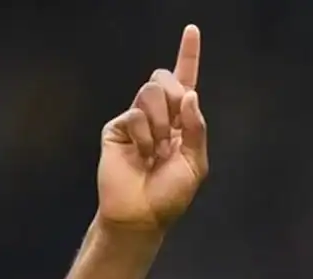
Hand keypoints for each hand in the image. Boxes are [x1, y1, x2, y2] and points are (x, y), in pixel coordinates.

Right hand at [96, 25, 207, 231]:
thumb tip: (190, 94)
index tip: (192, 30)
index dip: (189, 55)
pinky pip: (135, 114)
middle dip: (173, 99)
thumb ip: (196, 128)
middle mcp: (159, 115)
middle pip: (165, 78)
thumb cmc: (170, 193)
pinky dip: (145, 137)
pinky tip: (142, 155)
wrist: (142, 213)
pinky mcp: (117, 126)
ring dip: (161, 123)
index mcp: (182, 122)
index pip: (186, 82)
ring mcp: (136, 119)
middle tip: (172, 134)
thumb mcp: (195, 163)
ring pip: (150, 91)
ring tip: (157, 150)